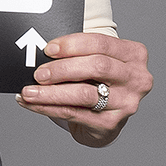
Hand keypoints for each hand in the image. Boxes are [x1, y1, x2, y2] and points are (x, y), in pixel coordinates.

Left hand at [17, 32, 152, 146]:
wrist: (106, 114)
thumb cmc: (97, 78)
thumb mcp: (95, 59)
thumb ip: (77, 53)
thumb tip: (39, 50)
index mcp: (133, 54)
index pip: (101, 43)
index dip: (72, 45)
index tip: (48, 49)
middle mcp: (136, 78)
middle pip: (96, 67)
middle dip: (62, 69)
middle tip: (38, 73)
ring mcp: (126, 103)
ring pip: (85, 94)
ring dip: (51, 93)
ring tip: (29, 91)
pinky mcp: (111, 123)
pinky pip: (74, 113)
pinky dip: (48, 107)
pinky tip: (32, 103)